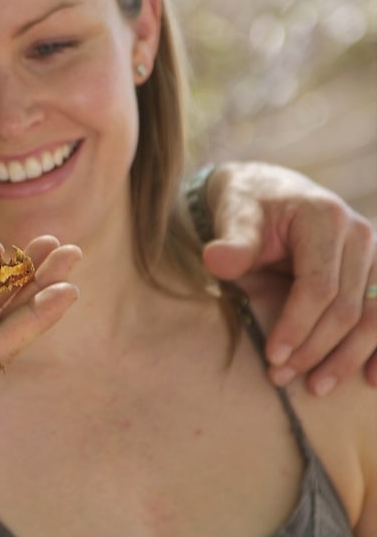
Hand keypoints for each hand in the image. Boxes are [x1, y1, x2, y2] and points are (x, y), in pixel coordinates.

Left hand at [203, 161, 376, 393]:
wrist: (270, 191)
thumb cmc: (249, 206)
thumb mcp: (235, 215)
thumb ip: (233, 241)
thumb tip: (217, 260)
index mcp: (326, 219)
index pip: (319, 287)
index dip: (297, 326)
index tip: (272, 356)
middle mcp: (361, 234)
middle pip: (347, 307)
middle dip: (315, 349)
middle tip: (279, 377)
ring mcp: (376, 253)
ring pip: (374, 317)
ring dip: (348, 357)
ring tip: (316, 387)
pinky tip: (371, 378)